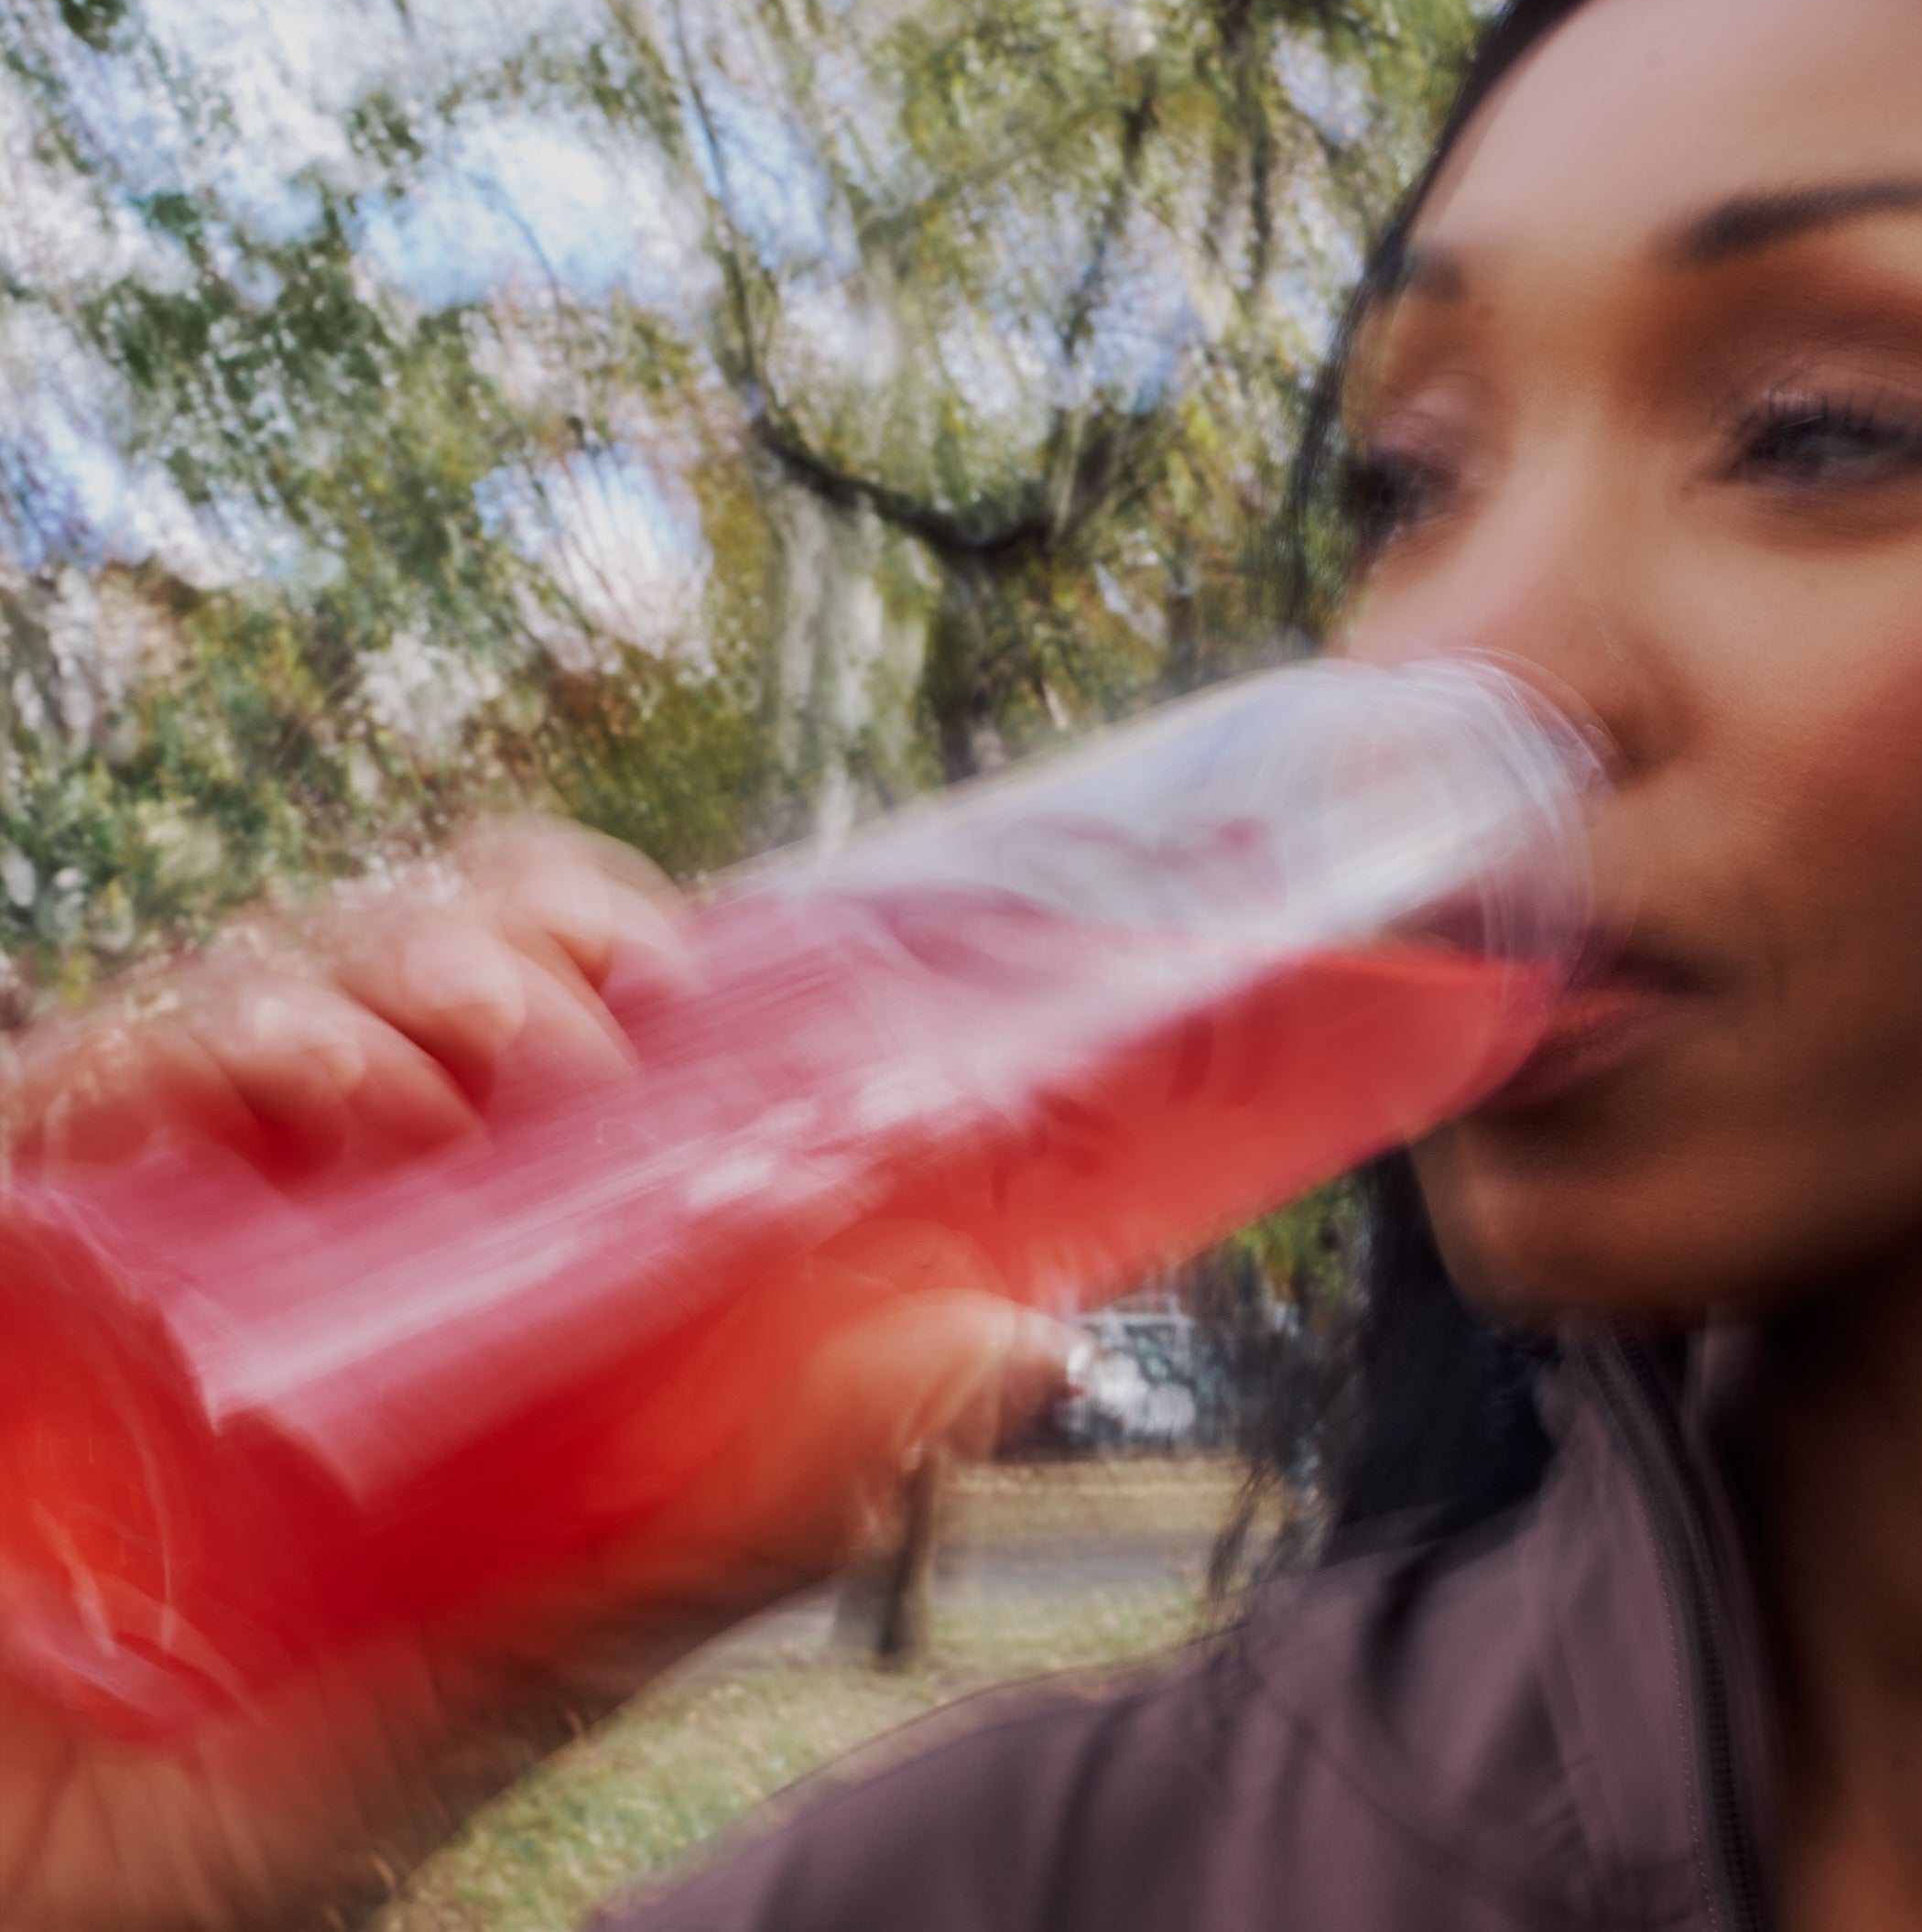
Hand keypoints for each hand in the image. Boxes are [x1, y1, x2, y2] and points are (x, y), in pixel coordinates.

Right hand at [0, 824, 1070, 1931]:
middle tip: (598, 1008)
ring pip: (241, 994)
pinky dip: (174, 1049)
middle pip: (375, 965)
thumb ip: (754, 1516)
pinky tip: (301, 1093)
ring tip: (461, 1069)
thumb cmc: (264, 1796)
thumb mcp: (536, 1650)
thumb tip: (1021, 1345)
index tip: (668, 957)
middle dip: (497, 936)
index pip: (489, 997)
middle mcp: (258, 1204)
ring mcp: (126, 1227)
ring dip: (375, 977)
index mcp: (398, 1246)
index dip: (572, 927)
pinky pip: (58, 1092)